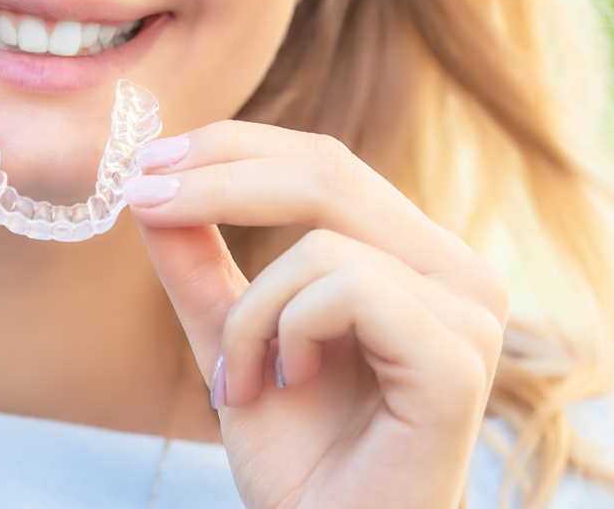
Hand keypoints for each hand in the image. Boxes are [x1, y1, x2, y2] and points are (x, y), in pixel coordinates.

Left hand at [126, 123, 508, 508]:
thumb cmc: (303, 464)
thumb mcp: (234, 341)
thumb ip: (201, 267)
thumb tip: (149, 182)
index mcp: (419, 260)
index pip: (327, 164)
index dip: (235, 148)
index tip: (148, 161)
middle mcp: (461, 275)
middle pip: (330, 172)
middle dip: (219, 179)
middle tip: (143, 197)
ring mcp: (470, 315)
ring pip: (323, 242)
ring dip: (251, 313)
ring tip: (245, 381)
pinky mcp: (458, 360)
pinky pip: (347, 289)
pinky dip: (289, 332)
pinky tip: (288, 384)